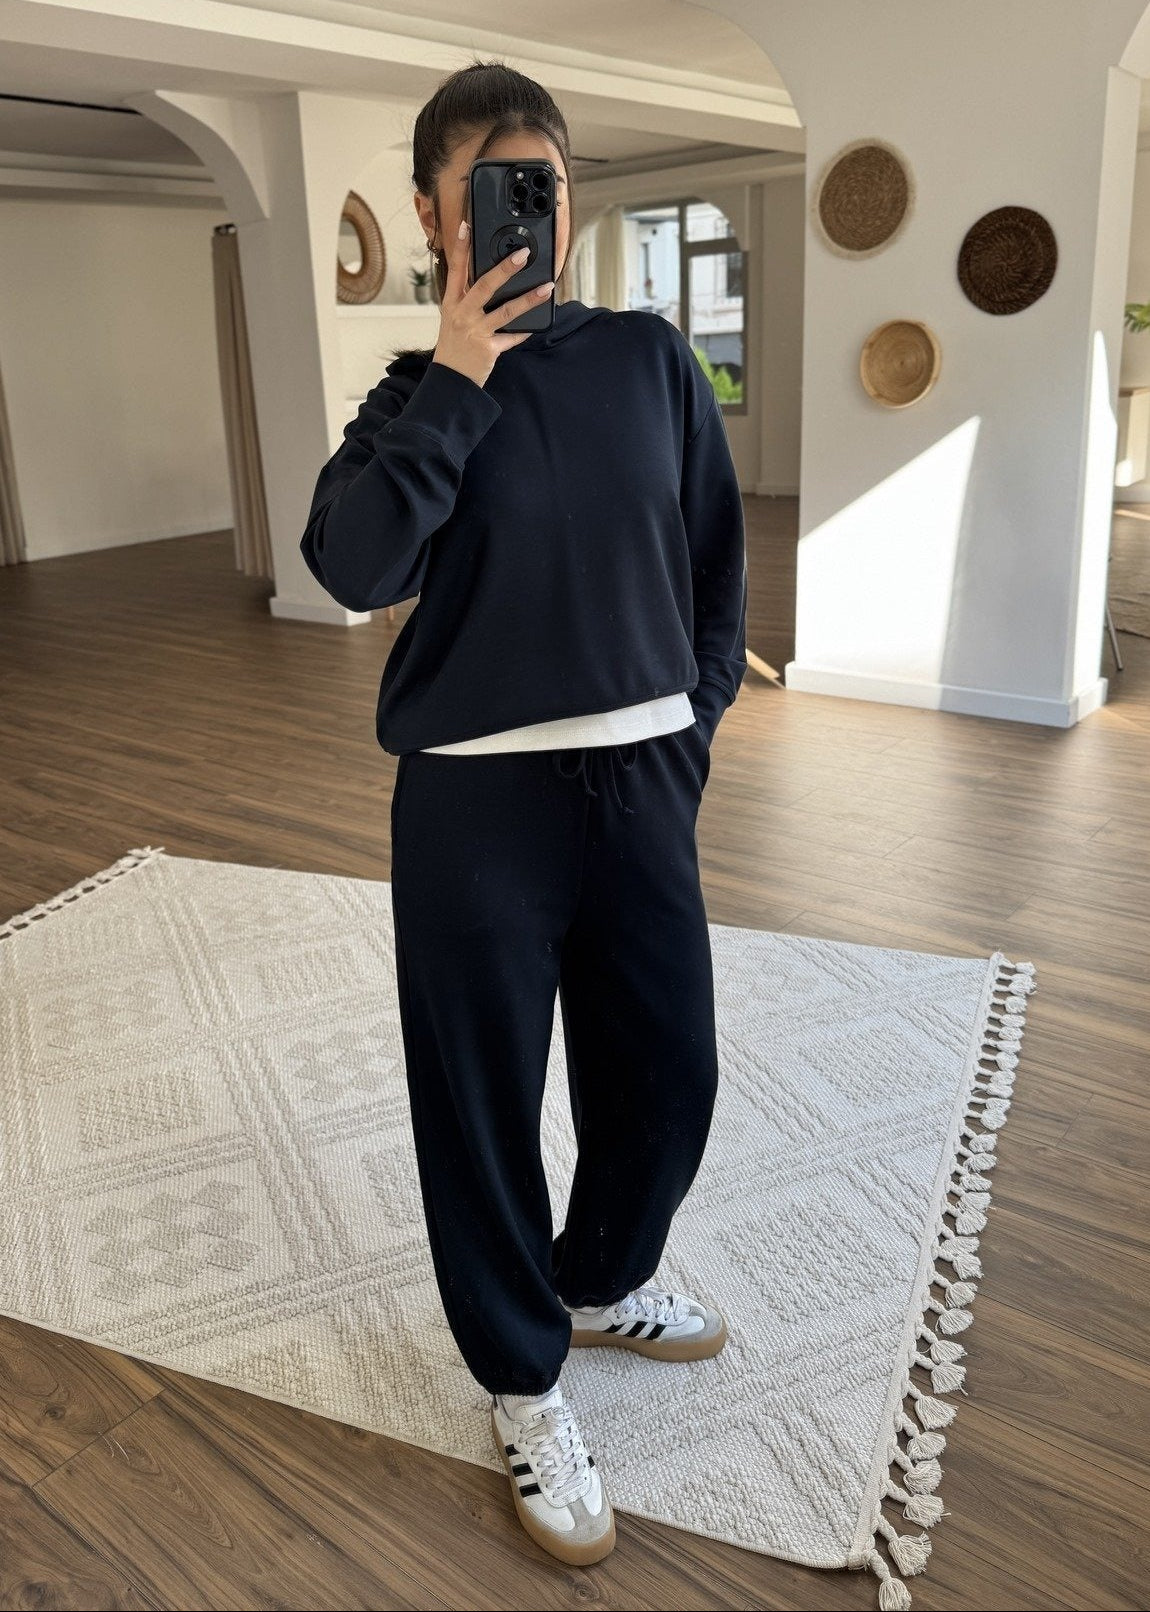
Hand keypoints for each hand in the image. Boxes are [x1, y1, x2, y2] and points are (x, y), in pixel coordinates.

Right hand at [432, 219, 554, 388]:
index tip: (467, 226)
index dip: (461, 248)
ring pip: (506, 311)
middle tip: (523, 254)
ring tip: (546, 287)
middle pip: (485, 285)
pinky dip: (524, 331)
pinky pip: (511, 337)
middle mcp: (463, 314)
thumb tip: (490, 279)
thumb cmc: (453, 347)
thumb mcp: (453, 318)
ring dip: (529, 298)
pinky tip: (537, 324)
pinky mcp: (488, 348)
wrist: (450, 380)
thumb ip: (467, 298)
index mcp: (452, 303)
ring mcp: (476, 331)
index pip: (456, 269)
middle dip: (505, 268)